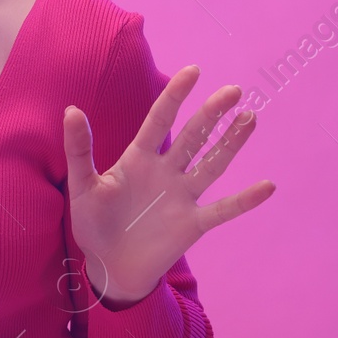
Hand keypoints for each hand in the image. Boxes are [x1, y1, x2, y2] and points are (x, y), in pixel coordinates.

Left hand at [62, 65, 274, 307]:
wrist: (108, 267)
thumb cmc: (93, 224)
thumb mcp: (82, 186)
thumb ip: (79, 150)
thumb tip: (70, 110)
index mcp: (139, 158)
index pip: (160, 119)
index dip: (176, 95)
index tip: (193, 71)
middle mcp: (166, 172)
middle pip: (194, 136)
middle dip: (212, 113)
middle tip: (233, 91)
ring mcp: (183, 196)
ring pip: (212, 164)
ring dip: (231, 143)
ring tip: (250, 118)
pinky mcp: (193, 223)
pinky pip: (223, 210)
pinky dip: (245, 200)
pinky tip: (267, 186)